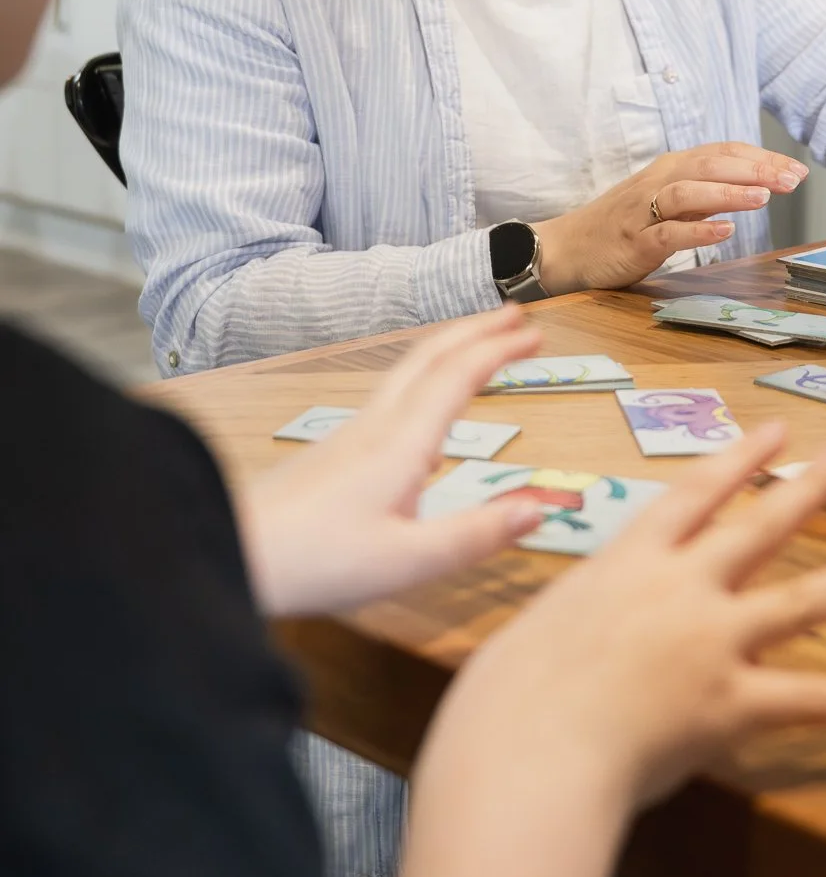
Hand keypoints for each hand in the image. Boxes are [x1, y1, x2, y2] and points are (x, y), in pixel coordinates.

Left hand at [236, 306, 545, 614]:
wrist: (235, 552)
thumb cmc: (319, 561)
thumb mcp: (407, 561)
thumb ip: (475, 535)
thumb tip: (538, 508)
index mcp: (402, 443)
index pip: (458, 377)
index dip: (499, 351)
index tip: (537, 335)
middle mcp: (378, 425)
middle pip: (430, 357)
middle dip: (476, 330)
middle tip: (515, 315)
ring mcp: (351, 433)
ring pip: (407, 370)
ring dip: (449, 347)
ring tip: (478, 343)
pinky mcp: (334, 449)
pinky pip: (392, 391)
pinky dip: (424, 372)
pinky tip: (424, 401)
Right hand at [427, 426, 825, 813]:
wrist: (530, 738)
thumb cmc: (510, 690)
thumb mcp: (540, 625)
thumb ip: (578, 618)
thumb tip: (583, 632)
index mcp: (629, 559)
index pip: (694, 493)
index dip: (738, 459)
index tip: (774, 430)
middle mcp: (682, 586)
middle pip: (759, 526)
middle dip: (808, 486)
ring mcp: (714, 640)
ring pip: (801, 601)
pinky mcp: (733, 703)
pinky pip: (810, 703)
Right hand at [534, 141, 807, 294]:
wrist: (568, 247)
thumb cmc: (624, 224)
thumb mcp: (668, 201)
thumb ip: (706, 192)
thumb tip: (755, 185)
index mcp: (671, 168)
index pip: (722, 153)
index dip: (760, 158)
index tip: (795, 169)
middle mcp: (659, 181)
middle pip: (711, 166)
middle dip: (755, 170)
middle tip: (792, 179)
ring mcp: (645, 211)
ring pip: (690, 193)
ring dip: (728, 193)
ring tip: (764, 196)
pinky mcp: (635, 241)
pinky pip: (669, 233)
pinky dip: (698, 230)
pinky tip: (725, 232)